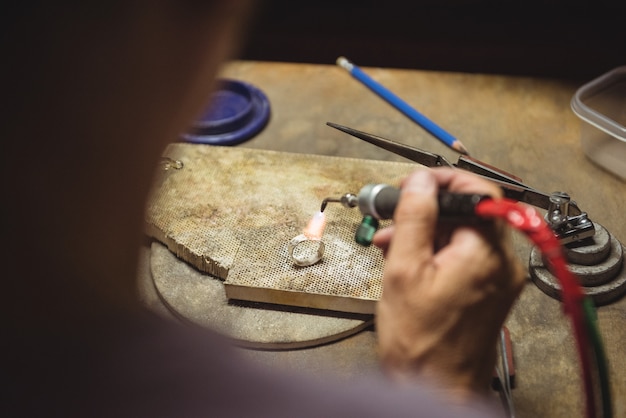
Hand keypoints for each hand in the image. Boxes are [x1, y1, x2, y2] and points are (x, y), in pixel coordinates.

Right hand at [373, 168, 524, 397]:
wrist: (436, 388)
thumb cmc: (421, 342)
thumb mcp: (404, 270)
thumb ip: (414, 218)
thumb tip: (420, 182)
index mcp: (486, 253)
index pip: (478, 190)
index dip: (443, 179)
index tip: (415, 182)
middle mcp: (502, 263)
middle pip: (469, 212)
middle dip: (428, 208)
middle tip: (395, 211)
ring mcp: (498, 278)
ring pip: (464, 233)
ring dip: (428, 230)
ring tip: (392, 240)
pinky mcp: (489, 291)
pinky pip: (465, 255)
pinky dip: (438, 250)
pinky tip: (409, 259)